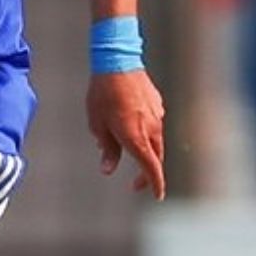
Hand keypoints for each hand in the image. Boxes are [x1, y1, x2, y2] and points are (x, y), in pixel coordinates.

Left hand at [87, 69, 166, 198]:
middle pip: (155, 158)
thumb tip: (108, 169)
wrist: (116, 60)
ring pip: (156, 140)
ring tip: (125, 148)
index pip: (151, 168)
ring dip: (145, 150)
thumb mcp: (98, 125)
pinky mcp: (157, 103)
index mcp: (136, 137)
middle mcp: (151, 128)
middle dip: (148, 173)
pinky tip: (129, 122)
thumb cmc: (102, 93)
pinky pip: (154, 123)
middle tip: (136, 182)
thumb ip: (107, 149)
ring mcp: (157, 115)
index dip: (155, 184)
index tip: (157, 196)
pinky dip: (145, 131)